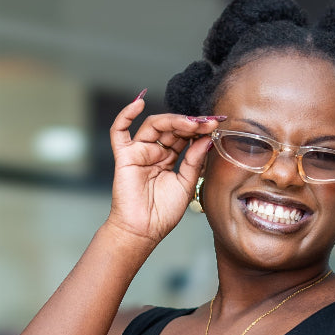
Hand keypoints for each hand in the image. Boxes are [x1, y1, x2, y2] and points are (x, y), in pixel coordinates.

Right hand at [105, 94, 221, 246]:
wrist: (144, 231)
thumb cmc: (163, 213)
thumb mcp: (186, 184)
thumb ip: (194, 161)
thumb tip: (207, 139)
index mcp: (169, 159)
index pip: (184, 136)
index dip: (199, 129)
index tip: (216, 124)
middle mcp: (154, 152)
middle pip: (171, 128)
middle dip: (190, 123)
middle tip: (207, 123)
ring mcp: (139, 152)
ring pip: (154, 125)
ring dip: (173, 120)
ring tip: (191, 123)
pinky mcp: (124, 156)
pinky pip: (119, 131)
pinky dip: (125, 115)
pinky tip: (138, 103)